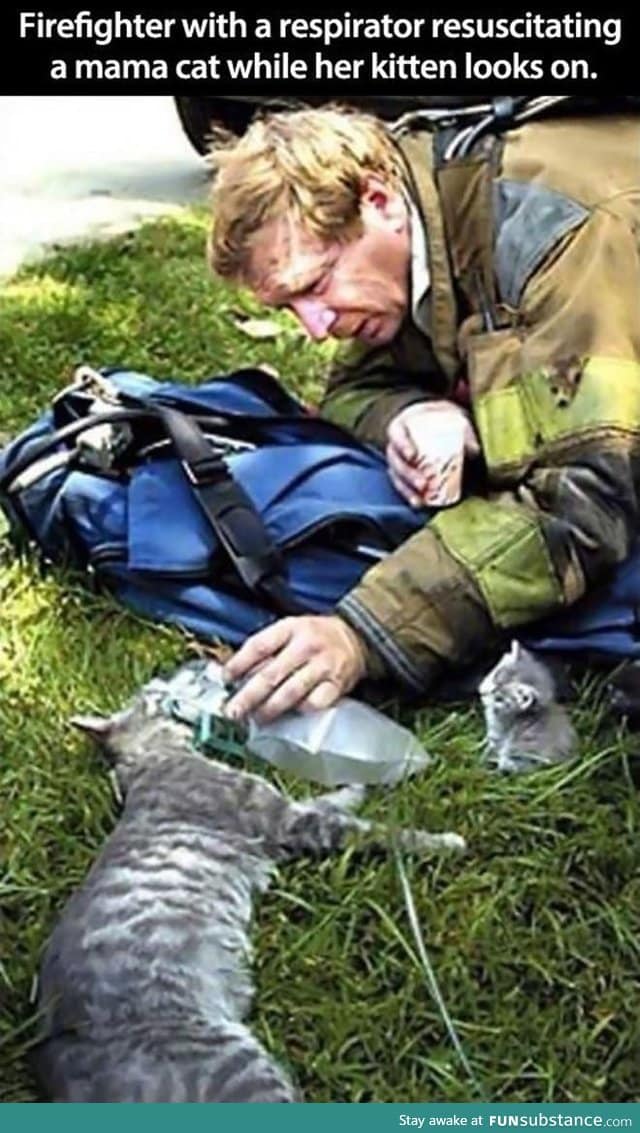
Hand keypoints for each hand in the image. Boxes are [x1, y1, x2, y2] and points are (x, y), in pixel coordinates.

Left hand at [222, 615, 366, 721]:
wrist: (356, 637)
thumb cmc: (315, 636)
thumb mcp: (290, 630)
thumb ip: (265, 648)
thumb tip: (232, 672)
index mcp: (291, 628)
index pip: (259, 646)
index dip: (238, 664)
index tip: (225, 679)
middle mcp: (307, 645)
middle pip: (271, 674)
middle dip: (248, 696)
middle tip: (233, 711)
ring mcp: (324, 665)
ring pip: (291, 692)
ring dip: (269, 709)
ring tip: (255, 719)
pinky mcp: (337, 684)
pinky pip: (315, 703)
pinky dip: (300, 711)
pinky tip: (290, 715)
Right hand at [386, 400, 479, 507]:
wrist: (436, 422)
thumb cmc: (443, 418)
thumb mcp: (454, 418)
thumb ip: (463, 432)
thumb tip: (474, 450)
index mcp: (402, 426)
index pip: (396, 435)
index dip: (402, 445)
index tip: (412, 455)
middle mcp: (396, 445)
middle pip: (396, 461)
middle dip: (408, 475)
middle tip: (423, 484)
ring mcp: (398, 461)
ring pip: (397, 477)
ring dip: (408, 490)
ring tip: (420, 500)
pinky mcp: (403, 474)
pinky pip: (402, 486)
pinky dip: (410, 496)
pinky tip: (419, 504)